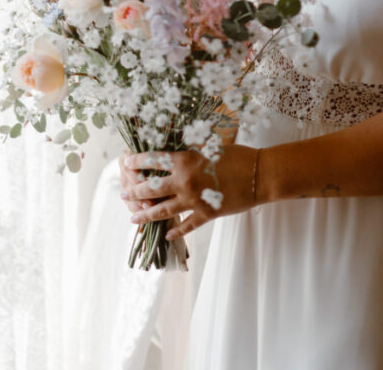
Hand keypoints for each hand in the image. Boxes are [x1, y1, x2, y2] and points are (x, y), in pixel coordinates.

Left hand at [121, 144, 258, 241]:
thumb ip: (192, 153)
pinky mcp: (207, 215)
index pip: (154, 160)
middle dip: (134, 192)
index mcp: (186, 159)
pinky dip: (176, 231)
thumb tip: (176, 152)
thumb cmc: (238, 155)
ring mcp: (195, 200)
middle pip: (152, 188)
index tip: (126, 163)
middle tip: (122, 195)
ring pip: (163, 211)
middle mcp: (186, 180)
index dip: (138, 162)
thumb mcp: (211, 148)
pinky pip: (187, 225)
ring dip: (146, 215)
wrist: (260, 175)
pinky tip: (167, 234)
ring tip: (133, 218)